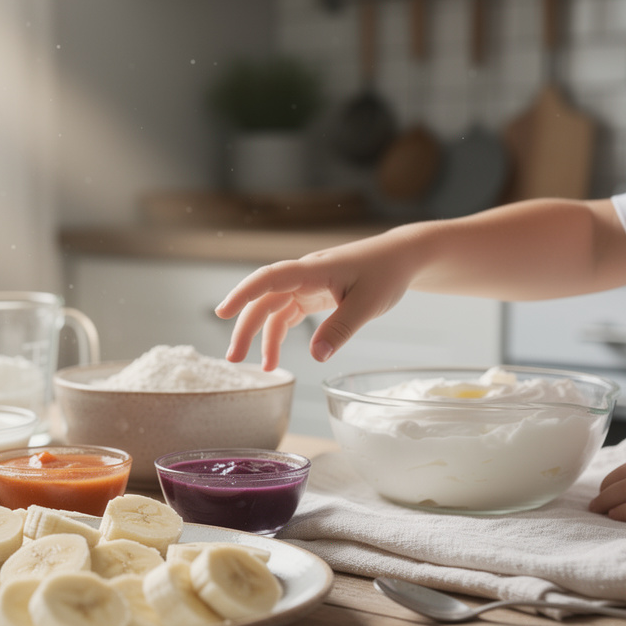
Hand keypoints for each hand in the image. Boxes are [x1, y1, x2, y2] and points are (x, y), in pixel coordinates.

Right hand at [213, 237, 417, 370]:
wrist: (401, 257)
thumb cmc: (387, 273)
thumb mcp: (369, 304)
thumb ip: (341, 330)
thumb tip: (315, 358)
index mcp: (314, 270)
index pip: (270, 278)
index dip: (243, 293)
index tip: (223, 312)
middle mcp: (304, 275)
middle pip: (264, 299)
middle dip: (246, 328)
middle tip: (234, 358)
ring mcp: (307, 285)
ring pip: (273, 310)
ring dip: (262, 337)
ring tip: (261, 368)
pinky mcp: (313, 294)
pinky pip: (287, 314)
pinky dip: (279, 335)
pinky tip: (275, 356)